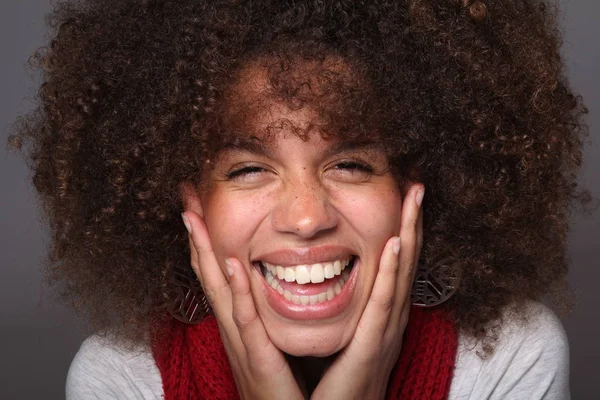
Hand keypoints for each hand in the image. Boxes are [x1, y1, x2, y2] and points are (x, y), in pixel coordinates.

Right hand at [183, 203, 303, 399]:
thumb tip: (270, 287)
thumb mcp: (270, 346)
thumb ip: (268, 319)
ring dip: (206, 252)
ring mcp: (241, 343)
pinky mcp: (257, 360)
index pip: (219, 275)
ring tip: (194, 217)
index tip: (198, 207)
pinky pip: (246, 320)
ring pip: (219, 290)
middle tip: (185, 199)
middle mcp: (233, 329)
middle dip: (197, 236)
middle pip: (210, 275)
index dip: (206, 241)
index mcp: (239, 325)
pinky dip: (238, 291)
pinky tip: (232, 263)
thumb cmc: (283, 389)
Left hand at [310, 183, 423, 399]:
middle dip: (412, 224)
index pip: (393, 267)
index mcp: (379, 319)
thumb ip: (341, 314)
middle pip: (404, 264)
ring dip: (409, 235)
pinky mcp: (372, 349)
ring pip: (400, 276)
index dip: (401, 231)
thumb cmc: (334, 387)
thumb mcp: (341, 342)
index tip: (402, 197)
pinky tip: (395, 244)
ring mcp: (384, 335)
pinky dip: (392, 273)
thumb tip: (320, 282)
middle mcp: (388, 322)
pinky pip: (383, 305)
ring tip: (414, 199)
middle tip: (417, 185)